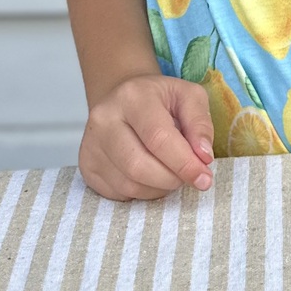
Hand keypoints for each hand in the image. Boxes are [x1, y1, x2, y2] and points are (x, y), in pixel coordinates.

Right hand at [79, 72, 214, 200]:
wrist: (123, 98)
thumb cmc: (161, 99)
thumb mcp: (189, 97)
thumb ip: (200, 124)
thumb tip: (203, 157)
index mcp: (133, 96)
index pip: (158, 138)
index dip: (184, 163)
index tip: (204, 178)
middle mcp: (104, 119)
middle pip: (139, 166)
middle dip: (171, 179)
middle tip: (187, 176)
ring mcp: (90, 144)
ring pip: (128, 184)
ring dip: (158, 188)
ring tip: (169, 173)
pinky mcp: (86, 165)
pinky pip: (118, 194)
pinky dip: (142, 193)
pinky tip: (150, 177)